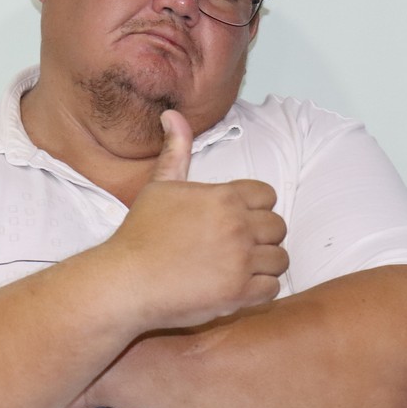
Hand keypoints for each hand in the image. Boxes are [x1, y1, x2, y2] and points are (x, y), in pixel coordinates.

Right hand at [104, 109, 288, 330]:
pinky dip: (260, 290)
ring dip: (264, 264)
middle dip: (262, 237)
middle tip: (237, 248)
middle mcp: (238, 225)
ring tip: (239, 269)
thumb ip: (176, 151)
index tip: (236, 222)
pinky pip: (272, 288)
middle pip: (278, 227)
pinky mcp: (240, 292)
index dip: (255, 209)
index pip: (268, 195)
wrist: (126, 281)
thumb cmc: (140, 234)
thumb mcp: (159, 186)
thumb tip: (172, 114)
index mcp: (224, 197)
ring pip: (280, 258)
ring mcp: (241, 260)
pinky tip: (237, 288)